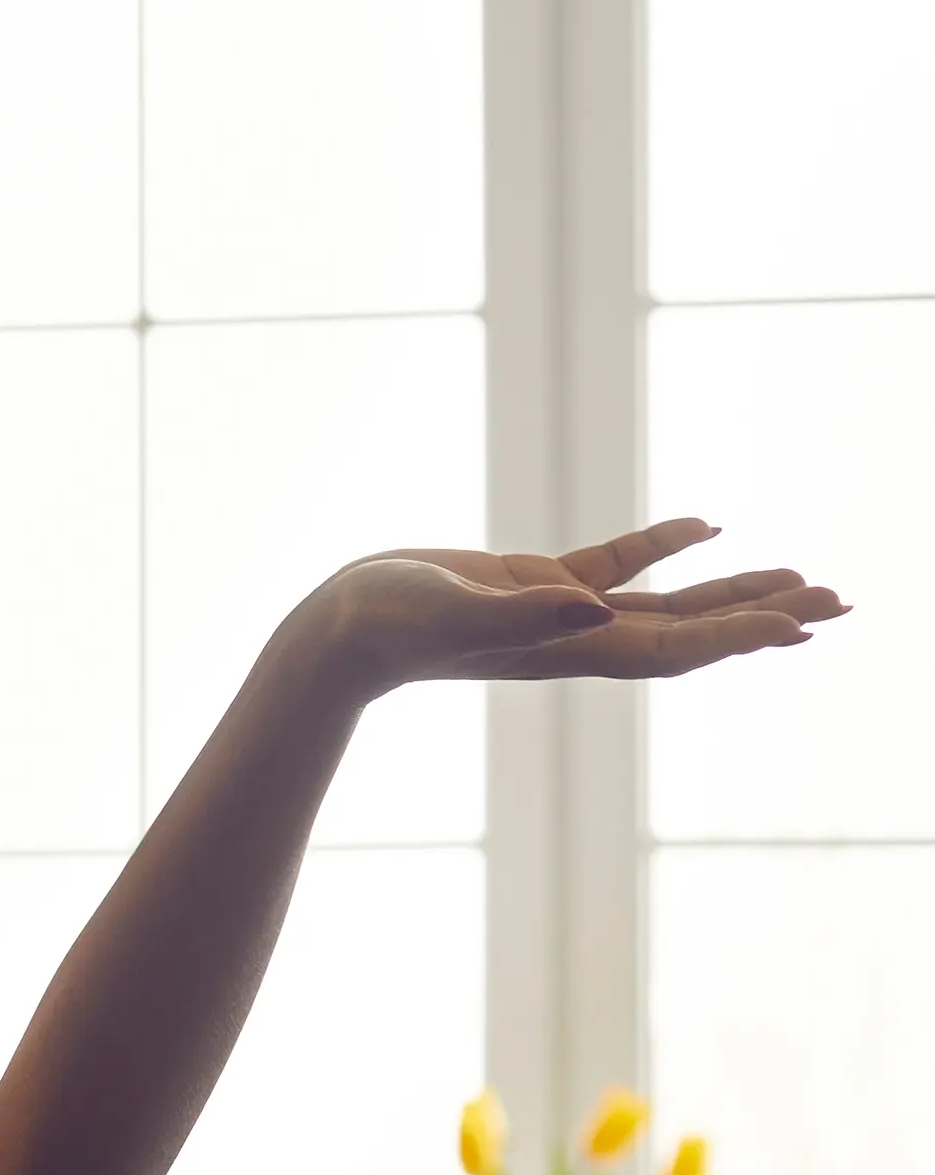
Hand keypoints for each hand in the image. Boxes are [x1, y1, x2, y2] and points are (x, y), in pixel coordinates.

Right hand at [303, 520, 847, 700]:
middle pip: (690, 631)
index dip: (736, 633)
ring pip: (667, 604)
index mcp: (564, 648)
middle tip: (839, 601)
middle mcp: (575, 637)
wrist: (336, 633)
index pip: (669, 646)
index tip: (800, 623)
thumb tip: (595, 608)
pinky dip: (667, 547)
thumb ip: (521, 614)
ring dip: (733, 592)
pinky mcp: (535, 583)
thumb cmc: (382, 629)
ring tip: (800, 580)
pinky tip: (707, 526)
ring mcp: (558, 612)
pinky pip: (619, 566)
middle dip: (764, 616)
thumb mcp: (450, 614)